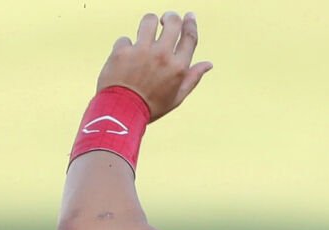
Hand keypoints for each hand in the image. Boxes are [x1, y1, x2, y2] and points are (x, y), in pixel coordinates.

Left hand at [96, 11, 211, 121]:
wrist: (120, 114)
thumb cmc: (150, 108)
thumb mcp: (176, 98)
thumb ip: (192, 78)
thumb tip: (208, 64)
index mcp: (178, 67)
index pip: (190, 36)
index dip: (190, 23)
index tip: (189, 16)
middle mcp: (162, 55)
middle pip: (173, 22)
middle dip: (170, 17)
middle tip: (165, 20)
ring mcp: (142, 51)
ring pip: (149, 20)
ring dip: (148, 24)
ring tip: (145, 33)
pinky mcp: (122, 51)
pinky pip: (125, 39)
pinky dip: (125, 47)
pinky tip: (123, 60)